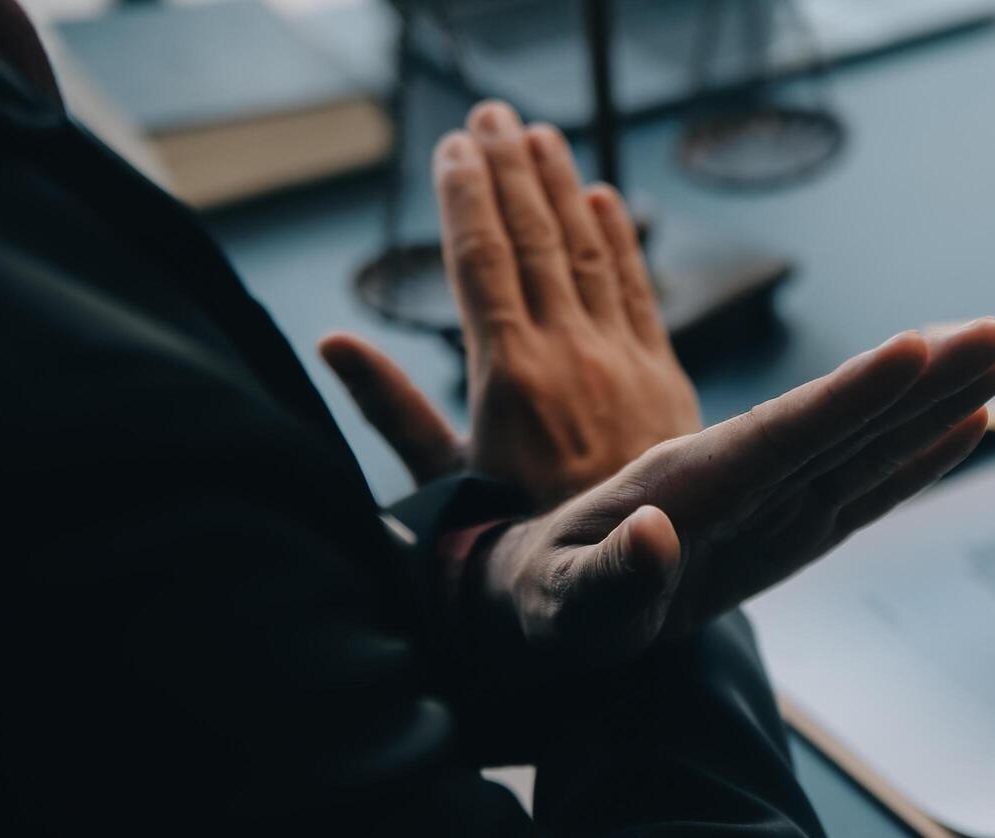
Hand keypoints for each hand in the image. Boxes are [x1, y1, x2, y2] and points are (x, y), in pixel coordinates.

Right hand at [320, 100, 699, 506]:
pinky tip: (603, 199)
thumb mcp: (446, 480)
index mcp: (506, 374)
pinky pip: (637, 288)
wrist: (628, 566)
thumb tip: (332, 345)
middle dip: (511, 170)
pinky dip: (620, 239)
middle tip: (494, 115)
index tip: (454, 147)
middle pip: (533, 238)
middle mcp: (566, 351)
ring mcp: (620, 356)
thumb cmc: (523, 536)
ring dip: (561, 187)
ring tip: (541, 137)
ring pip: (587, 250)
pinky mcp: (663, 372)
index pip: (480, 258)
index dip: (466, 195)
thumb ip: (390, 408)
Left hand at [474, 321, 994, 657]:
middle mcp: (739, 478)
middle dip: (920, 383)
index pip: (781, 431)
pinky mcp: (786, 531)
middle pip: (842, 424)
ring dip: (931, 408)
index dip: (848, 394)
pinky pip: (860, 491)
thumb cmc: (543, 600)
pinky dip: (913, 463)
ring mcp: (768, 503)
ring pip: (864, 448)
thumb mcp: (558, 604)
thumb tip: (657, 535)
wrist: (537, 597)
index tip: (914, 348)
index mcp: (688, 482)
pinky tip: (962, 432)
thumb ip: (604, 577)